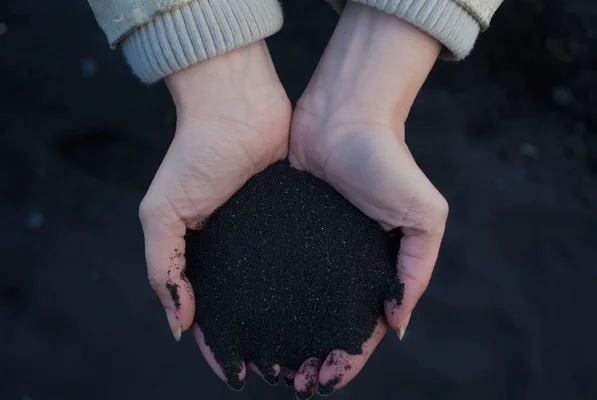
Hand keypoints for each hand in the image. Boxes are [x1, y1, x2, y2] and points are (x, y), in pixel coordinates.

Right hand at [138, 41, 290, 387]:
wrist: (238, 104)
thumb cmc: (194, 153)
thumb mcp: (162, 211)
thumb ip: (163, 267)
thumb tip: (179, 325)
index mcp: (202, 253)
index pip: (206, 311)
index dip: (216, 344)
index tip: (235, 374)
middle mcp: (237, 249)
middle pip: (246, 306)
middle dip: (258, 339)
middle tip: (279, 371)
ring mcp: (269, 235)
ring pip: (278, 287)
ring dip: (288, 318)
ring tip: (308, 348)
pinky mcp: (297, 217)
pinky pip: (304, 257)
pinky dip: (311, 282)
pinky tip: (328, 304)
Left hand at [288, 3, 446, 395]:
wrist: (343, 114)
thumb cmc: (388, 160)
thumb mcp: (423, 215)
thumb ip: (416, 269)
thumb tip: (396, 322)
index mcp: (376, 265)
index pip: (363, 326)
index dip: (347, 357)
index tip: (324, 381)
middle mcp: (343, 262)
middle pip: (327, 322)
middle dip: (313, 355)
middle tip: (291, 381)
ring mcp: (313, 246)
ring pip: (298, 303)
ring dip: (287, 334)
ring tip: (269, 363)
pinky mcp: (285, 227)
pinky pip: (274, 270)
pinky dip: (266, 298)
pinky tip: (251, 318)